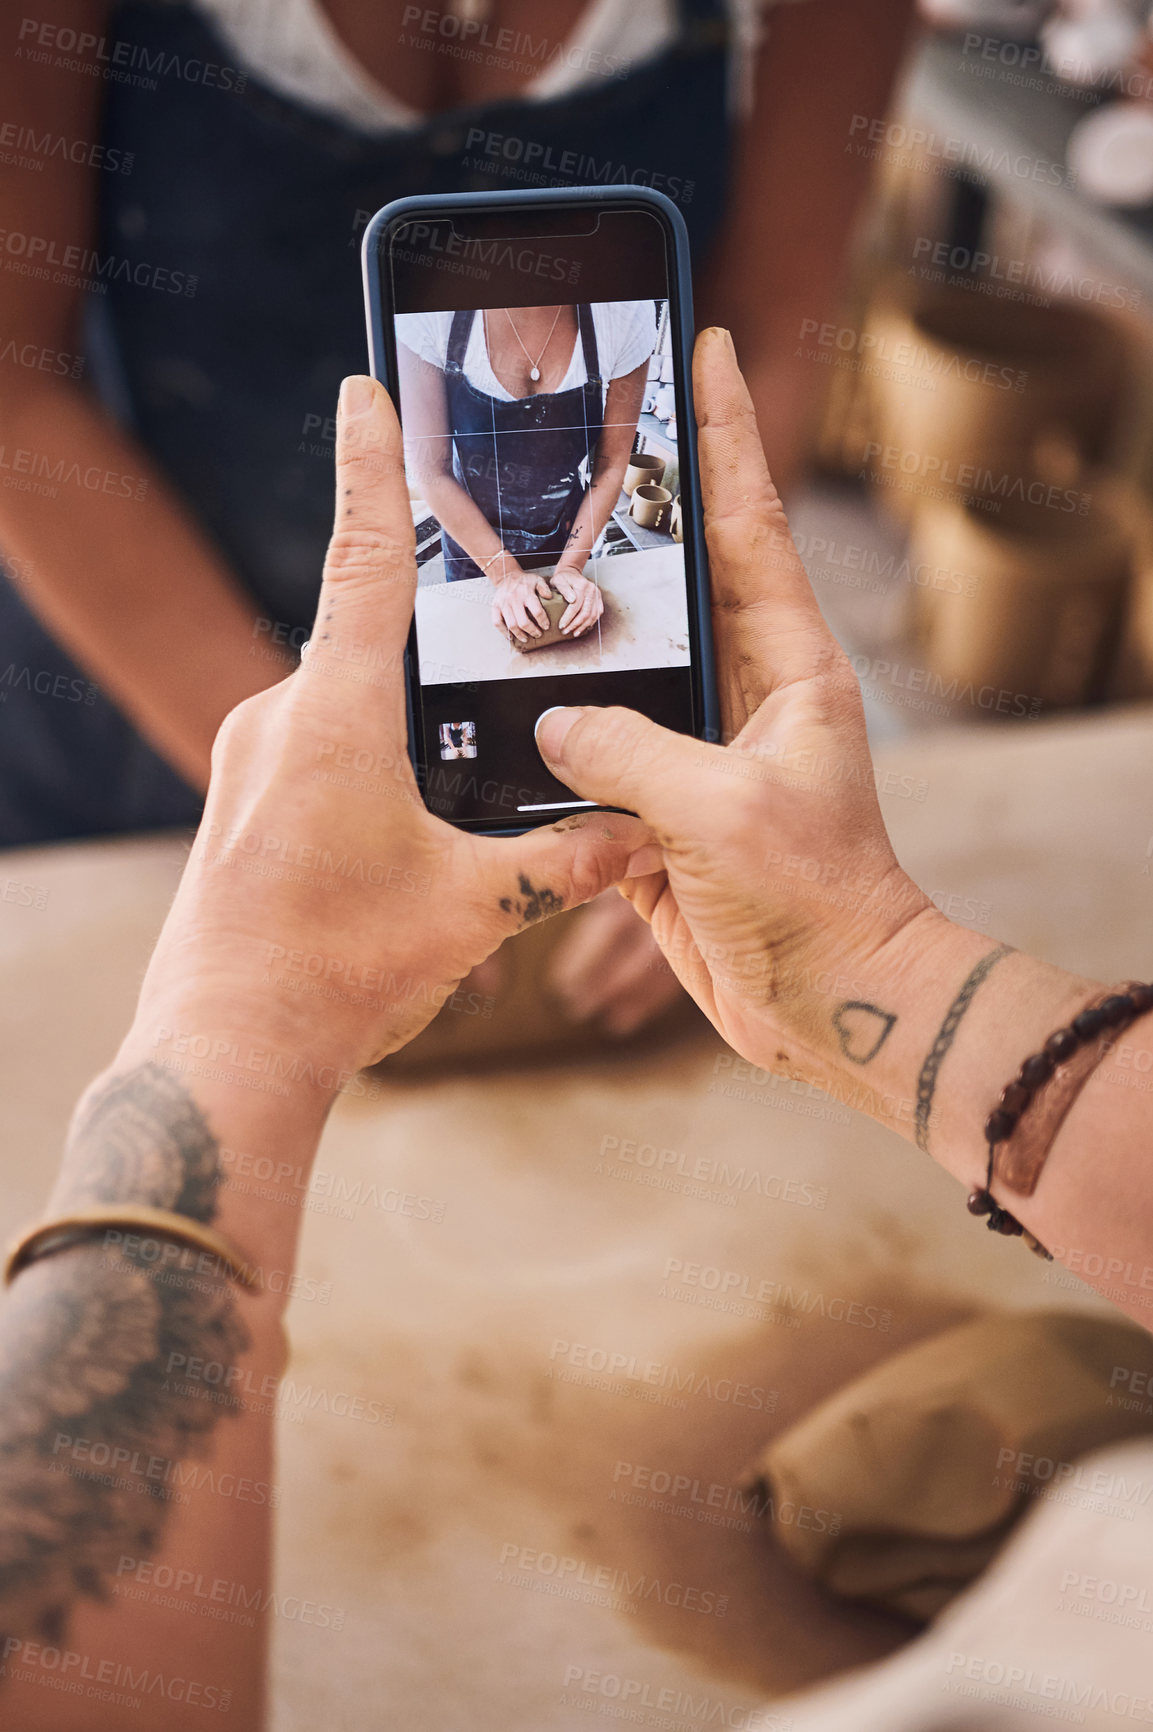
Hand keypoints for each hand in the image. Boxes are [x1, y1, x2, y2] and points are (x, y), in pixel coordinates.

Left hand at [133, 375, 646, 1082]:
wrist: (224, 1049)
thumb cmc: (335, 972)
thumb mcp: (470, 910)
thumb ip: (562, 862)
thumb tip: (637, 836)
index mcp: (336, 715)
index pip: (364, 562)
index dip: (372, 470)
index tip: (365, 389)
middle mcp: (278, 717)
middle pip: (364, 640)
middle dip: (423, 644)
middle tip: (480, 662)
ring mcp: (247, 759)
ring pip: (339, 702)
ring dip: (395, 723)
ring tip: (442, 792)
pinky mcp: (238, 801)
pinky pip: (309, 747)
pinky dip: (359, 761)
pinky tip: (394, 831)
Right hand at [489, 557, 551, 642]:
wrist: (507, 576)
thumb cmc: (524, 581)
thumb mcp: (537, 580)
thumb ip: (544, 588)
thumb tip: (549, 597)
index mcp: (526, 593)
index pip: (537, 611)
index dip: (543, 621)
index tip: (546, 626)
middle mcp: (514, 599)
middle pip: (523, 622)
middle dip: (532, 631)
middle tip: (538, 634)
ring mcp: (503, 604)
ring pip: (511, 625)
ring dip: (520, 635)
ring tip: (526, 638)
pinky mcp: (495, 607)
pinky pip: (497, 623)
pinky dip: (503, 632)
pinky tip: (510, 637)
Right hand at [535, 327, 931, 1081]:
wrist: (831, 1003)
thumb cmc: (814, 900)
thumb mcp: (720, 811)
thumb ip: (630, 753)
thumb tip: (552, 722)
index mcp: (788, 666)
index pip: (748, 519)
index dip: (724, 430)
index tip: (705, 344)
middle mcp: (745, 696)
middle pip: (677, 578)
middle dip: (630, 509)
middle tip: (572, 437)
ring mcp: (699, 754)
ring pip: (625, 667)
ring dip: (576, 628)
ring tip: (510, 563)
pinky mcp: (660, 814)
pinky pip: (594, 756)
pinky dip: (552, 734)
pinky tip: (499, 708)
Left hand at [552, 567, 603, 636]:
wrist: (571, 572)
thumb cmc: (563, 578)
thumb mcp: (559, 580)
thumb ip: (564, 589)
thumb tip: (572, 600)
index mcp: (582, 586)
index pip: (575, 606)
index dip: (568, 618)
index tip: (561, 626)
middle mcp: (592, 590)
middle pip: (585, 613)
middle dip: (575, 625)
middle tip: (566, 631)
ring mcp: (597, 595)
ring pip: (593, 615)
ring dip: (583, 626)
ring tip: (574, 633)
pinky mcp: (599, 598)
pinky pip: (598, 613)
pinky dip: (591, 622)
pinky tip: (584, 628)